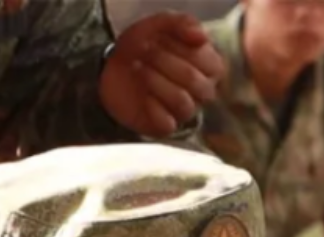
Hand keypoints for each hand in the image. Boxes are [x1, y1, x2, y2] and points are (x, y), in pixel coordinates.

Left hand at [100, 12, 225, 137]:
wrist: (112, 69)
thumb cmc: (142, 48)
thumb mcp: (157, 26)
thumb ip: (180, 23)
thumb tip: (201, 37)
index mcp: (208, 67)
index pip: (211, 63)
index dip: (182, 48)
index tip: (160, 38)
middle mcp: (202, 91)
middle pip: (194, 80)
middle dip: (162, 60)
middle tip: (144, 51)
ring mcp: (186, 110)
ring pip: (183, 102)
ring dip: (155, 80)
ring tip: (138, 68)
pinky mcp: (167, 126)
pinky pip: (167, 122)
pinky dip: (151, 105)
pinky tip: (142, 94)